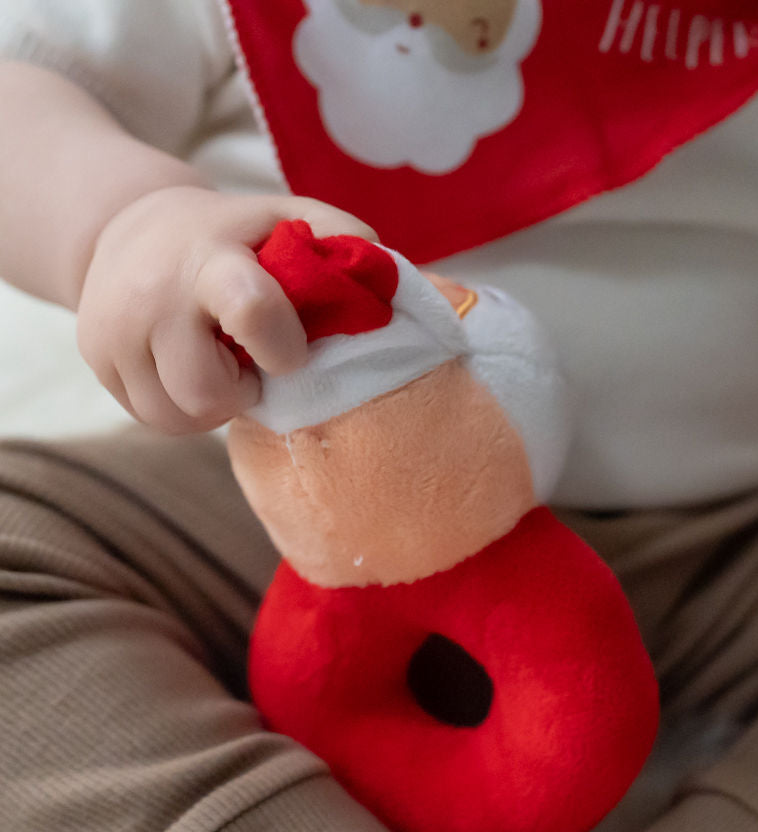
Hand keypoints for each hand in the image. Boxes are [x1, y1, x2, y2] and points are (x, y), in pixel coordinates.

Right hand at [77, 186, 376, 433]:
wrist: (125, 224)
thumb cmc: (230, 232)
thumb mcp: (283, 216)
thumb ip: (338, 238)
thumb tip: (391, 278)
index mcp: (210, 259)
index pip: (251, 309)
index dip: (283, 346)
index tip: (290, 353)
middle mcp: (152, 297)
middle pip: (205, 392)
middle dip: (241, 392)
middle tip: (250, 363)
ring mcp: (114, 333)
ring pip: (176, 418)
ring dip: (212, 406)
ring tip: (220, 365)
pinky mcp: (96, 361)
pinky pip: (152, 417)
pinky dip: (182, 409)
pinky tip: (190, 370)